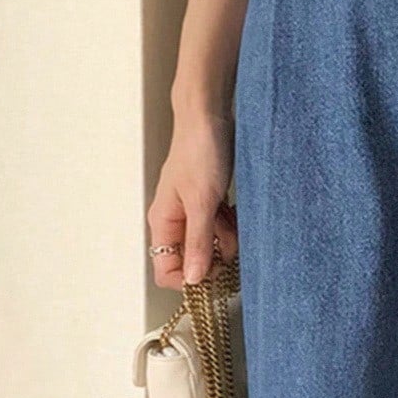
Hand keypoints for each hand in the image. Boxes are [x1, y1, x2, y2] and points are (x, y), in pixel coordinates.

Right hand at [147, 107, 238, 288]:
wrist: (211, 117)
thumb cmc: (199, 151)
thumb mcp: (202, 203)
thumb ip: (197, 243)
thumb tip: (193, 279)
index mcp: (163, 223)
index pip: (166, 271)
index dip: (190, 278)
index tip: (214, 272)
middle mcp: (175, 222)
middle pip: (193, 261)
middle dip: (215, 256)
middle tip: (229, 239)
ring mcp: (193, 214)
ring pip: (211, 246)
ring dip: (227, 239)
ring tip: (231, 216)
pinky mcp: (210, 204)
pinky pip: (222, 229)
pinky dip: (230, 225)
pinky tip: (233, 209)